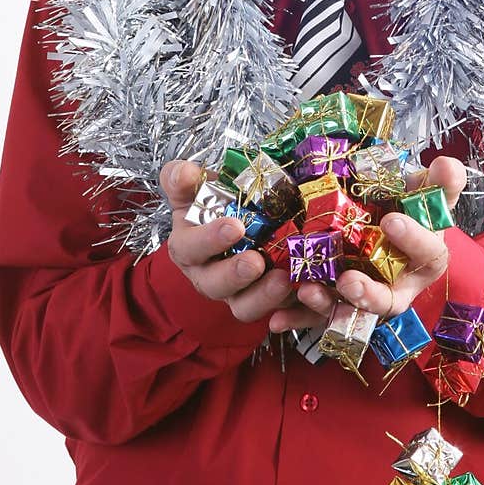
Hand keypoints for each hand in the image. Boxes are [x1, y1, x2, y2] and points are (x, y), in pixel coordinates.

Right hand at [160, 160, 331, 326]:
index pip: (189, 248)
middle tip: (255, 262)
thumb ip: (184, 179)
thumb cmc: (215, 205)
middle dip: (234, 274)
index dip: (208, 240)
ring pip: (242, 306)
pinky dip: (284, 304)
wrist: (242, 218)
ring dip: (261, 296)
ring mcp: (234, 293)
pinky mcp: (261, 301)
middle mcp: (207, 275)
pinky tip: (301, 289)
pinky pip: (270, 310)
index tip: (235, 226)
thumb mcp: (197, 188)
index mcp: (188, 246)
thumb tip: (182, 173)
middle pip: (214, 284)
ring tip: (282, 280)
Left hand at [267, 154, 467, 333]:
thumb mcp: (425, 193)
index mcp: (424, 258)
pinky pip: (316, 316)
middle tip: (348, 281)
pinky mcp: (335, 303)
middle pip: (388, 300)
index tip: (391, 220)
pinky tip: (276, 319)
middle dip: (368, 294)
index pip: (428, 254)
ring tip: (308, 292)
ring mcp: (364, 297)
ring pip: (349, 309)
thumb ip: (438, 182)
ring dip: (327, 305)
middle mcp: (397, 285)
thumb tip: (447, 164)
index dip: (413, 240)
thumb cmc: (409, 212)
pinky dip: (297, 318)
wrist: (384, 226)